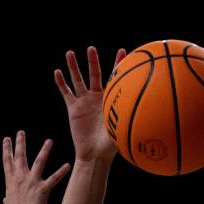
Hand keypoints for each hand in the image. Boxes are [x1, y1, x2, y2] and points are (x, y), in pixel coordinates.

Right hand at [2, 131, 69, 203]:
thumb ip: (7, 201)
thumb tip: (5, 200)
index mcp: (10, 182)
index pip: (7, 162)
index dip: (7, 150)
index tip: (6, 139)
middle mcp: (20, 179)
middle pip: (20, 157)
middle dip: (20, 143)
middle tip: (21, 132)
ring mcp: (31, 183)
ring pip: (39, 162)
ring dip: (45, 150)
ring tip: (49, 141)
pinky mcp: (43, 190)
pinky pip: (54, 179)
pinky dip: (61, 172)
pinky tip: (67, 165)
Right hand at [55, 46, 126, 161]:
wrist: (95, 154)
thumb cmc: (111, 144)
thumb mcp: (120, 128)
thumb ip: (126, 119)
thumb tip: (145, 114)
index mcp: (110, 99)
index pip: (114, 78)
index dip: (118, 64)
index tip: (123, 51)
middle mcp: (96, 97)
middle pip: (94, 74)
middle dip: (92, 61)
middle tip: (91, 49)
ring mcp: (84, 101)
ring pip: (77, 80)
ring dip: (73, 67)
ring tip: (70, 53)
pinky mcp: (73, 108)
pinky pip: (66, 93)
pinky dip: (61, 83)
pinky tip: (57, 72)